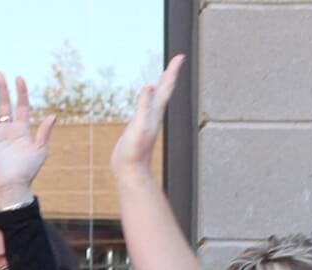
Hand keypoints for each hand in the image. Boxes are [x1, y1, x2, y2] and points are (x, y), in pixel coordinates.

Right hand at [0, 73, 55, 206]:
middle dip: (2, 89)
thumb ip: (44, 132)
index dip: (20, 92)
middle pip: (4, 104)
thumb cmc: (28, 170)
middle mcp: (7, 129)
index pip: (21, 106)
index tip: (19, 78)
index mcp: (21, 129)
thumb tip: (53, 116)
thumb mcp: (40, 150)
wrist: (12, 185)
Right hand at [112, 55, 182, 178]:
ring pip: (157, 98)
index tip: (180, 57)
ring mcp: (147, 121)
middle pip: (165, 90)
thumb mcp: (139, 125)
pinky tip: (146, 99)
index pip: (166, 87)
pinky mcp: (139, 127)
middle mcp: (154, 114)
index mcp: (156, 112)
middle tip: (176, 61)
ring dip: (161, 85)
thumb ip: (144, 106)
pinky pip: (146, 107)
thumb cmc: (135, 151)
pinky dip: (148, 98)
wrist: (131, 170)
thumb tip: (149, 86)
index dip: (172, 71)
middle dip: (170, 74)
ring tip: (164, 76)